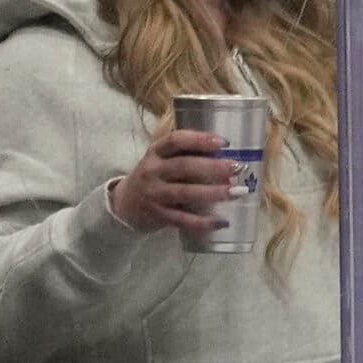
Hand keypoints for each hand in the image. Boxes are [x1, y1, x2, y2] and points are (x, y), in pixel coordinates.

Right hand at [110, 127, 238, 235]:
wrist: (125, 205)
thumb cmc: (155, 176)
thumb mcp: (162, 160)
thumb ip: (187, 154)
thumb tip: (227, 154)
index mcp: (155, 153)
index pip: (175, 140)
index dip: (199, 140)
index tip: (224, 142)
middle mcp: (152, 171)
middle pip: (183, 166)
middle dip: (212, 167)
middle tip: (237, 167)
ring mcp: (154, 195)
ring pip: (185, 193)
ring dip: (213, 192)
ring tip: (238, 191)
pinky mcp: (158, 215)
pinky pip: (183, 219)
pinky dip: (203, 222)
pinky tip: (223, 222)